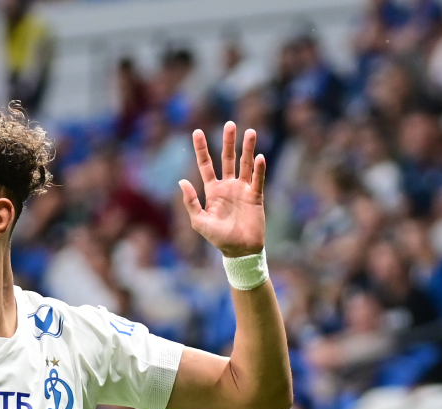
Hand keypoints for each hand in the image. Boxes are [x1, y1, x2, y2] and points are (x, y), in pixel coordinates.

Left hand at [179, 122, 265, 257]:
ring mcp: (242, 189)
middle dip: (229, 142)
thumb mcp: (199, 221)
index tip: (197, 132)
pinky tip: (259, 157)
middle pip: (227, 158)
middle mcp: (228, 186)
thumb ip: (190, 202)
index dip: (201, 149)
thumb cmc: (218, 238)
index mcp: (212, 190)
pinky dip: (259, 169)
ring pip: (245, 164)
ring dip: (247, 149)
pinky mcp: (255, 196)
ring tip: (250, 132)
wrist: (240, 250)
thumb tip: (182, 181)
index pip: (205, 165)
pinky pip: (257, 179)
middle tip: (230, 124)